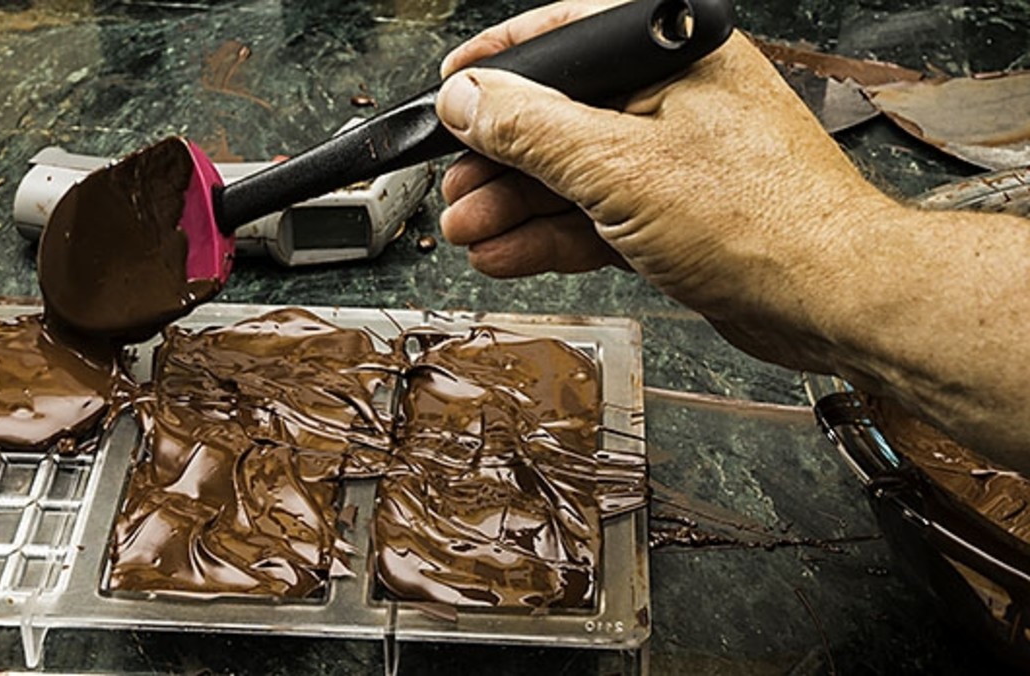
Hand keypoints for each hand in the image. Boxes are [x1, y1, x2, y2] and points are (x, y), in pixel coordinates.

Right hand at [435, 1, 898, 369]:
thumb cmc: (765, 220)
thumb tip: (467, 100)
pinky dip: (551, 237)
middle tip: (455, 187)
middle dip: (498, 161)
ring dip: (516, 207)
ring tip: (470, 229)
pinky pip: (597, 216)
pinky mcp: (676, 215)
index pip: (564, 38)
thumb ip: (532, 131)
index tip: (449, 92)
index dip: (498, 67)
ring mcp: (676, 160)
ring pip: (574, 175)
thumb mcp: (621, 166)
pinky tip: (509, 253)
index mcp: (673, 54)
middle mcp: (675, 99)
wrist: (831, 300)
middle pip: (560, 118)